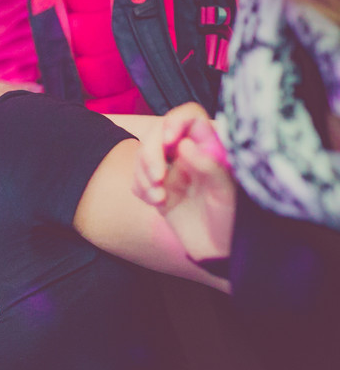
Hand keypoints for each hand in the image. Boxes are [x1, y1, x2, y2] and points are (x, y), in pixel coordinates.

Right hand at [133, 102, 235, 260]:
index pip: (190, 117)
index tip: (168, 142)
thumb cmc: (231, 221)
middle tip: (158, 179)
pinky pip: (137, 178)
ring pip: (142, 154)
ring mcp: (172, 169)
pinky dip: (141, 188)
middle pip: (158, 133)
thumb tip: (184, 144)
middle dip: (150, 154)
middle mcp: (190, 153)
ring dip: (143, 174)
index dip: (175, 122)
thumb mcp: (225, 194)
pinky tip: (157, 203)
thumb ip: (208, 166)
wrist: (217, 252)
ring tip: (159, 198)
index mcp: (211, 146)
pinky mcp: (157, 187)